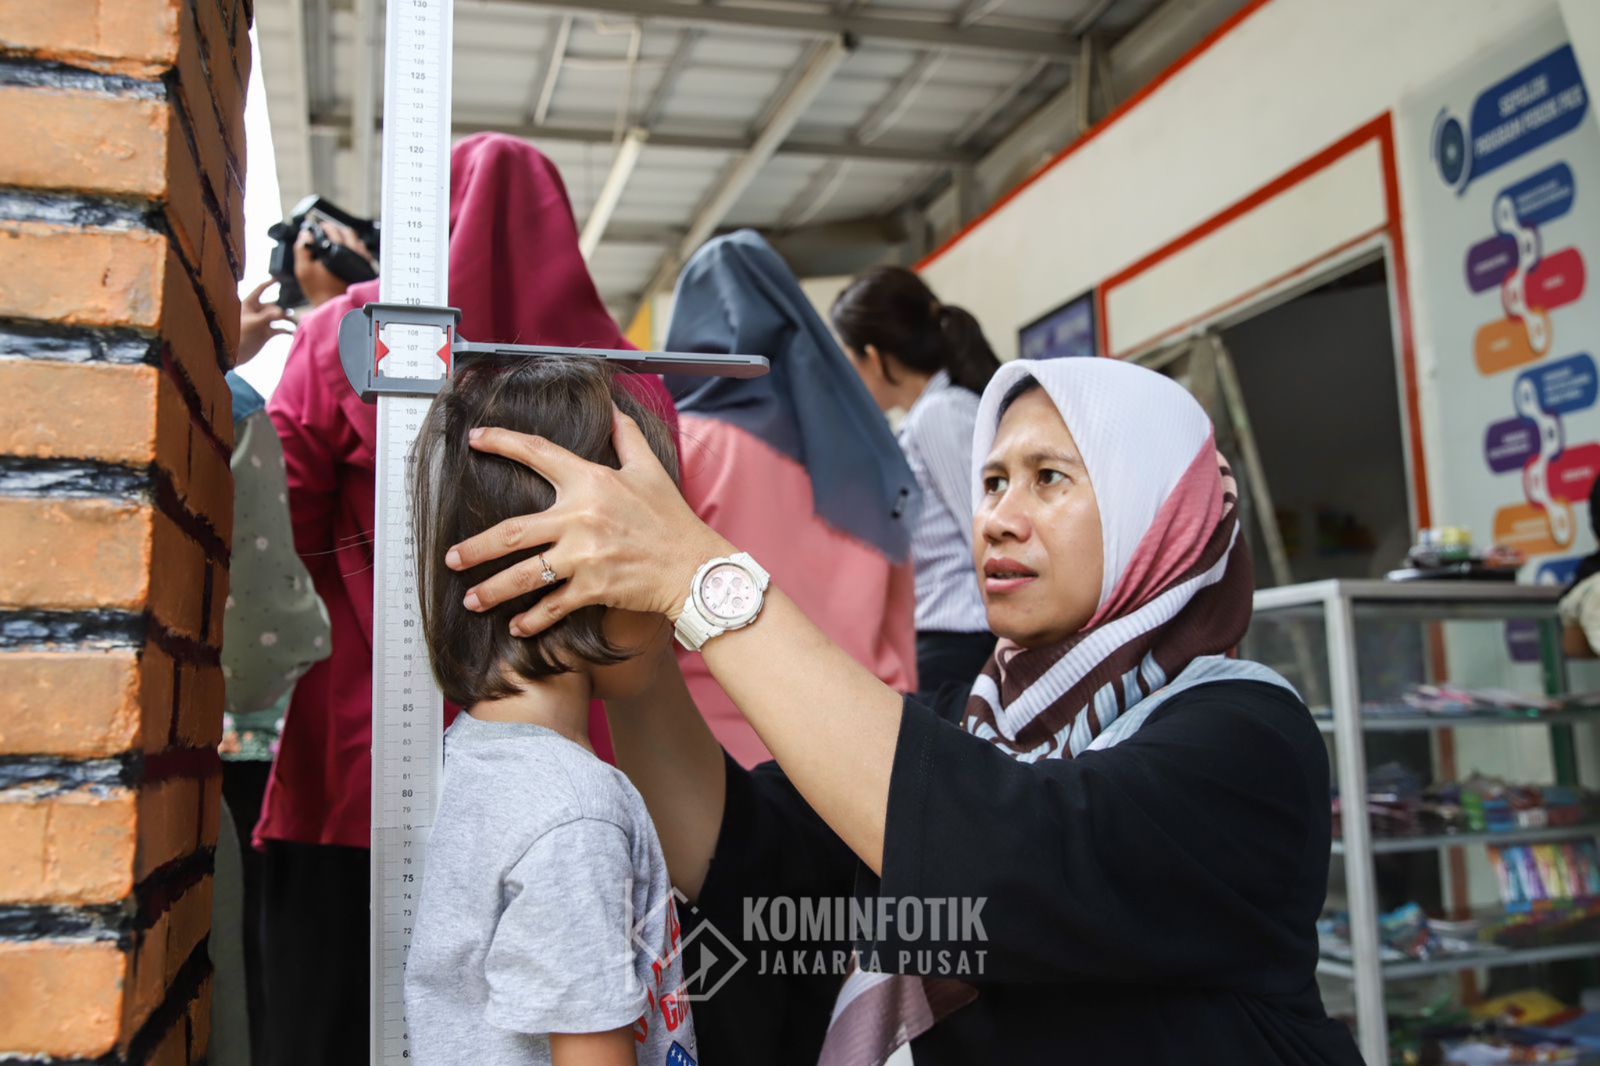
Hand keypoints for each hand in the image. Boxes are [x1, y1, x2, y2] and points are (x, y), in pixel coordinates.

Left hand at [237, 279, 293, 364]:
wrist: (235, 354)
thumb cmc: (238, 336)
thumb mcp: (252, 323)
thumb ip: (267, 317)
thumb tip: (282, 312)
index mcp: (249, 305)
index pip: (260, 290)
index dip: (269, 284)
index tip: (279, 279)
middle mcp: (257, 312)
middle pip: (273, 305)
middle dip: (281, 308)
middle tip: (287, 314)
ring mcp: (263, 322)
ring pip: (278, 317)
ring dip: (287, 319)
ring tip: (295, 322)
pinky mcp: (267, 333)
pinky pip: (280, 328)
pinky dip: (287, 330)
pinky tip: (292, 332)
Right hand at [293, 221, 373, 307]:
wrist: (335, 306)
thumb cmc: (320, 290)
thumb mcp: (303, 270)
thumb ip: (302, 249)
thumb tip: (305, 235)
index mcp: (337, 251)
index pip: (331, 230)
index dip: (322, 227)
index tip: (318, 227)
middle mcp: (352, 253)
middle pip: (345, 232)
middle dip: (334, 230)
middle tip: (325, 232)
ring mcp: (361, 260)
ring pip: (355, 240)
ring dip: (345, 237)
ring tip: (335, 242)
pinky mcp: (365, 268)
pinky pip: (362, 252)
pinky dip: (354, 248)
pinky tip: (345, 252)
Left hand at [447, 408, 732, 636]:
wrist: (695, 566)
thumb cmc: (672, 519)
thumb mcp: (651, 470)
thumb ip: (627, 438)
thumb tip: (614, 408)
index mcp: (592, 481)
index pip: (539, 454)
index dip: (504, 443)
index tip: (476, 440)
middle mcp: (582, 516)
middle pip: (513, 532)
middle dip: (477, 548)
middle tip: (452, 558)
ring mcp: (585, 554)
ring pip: (525, 573)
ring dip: (493, 590)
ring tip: (472, 600)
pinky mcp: (593, 586)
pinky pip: (553, 604)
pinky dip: (533, 619)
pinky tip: (517, 626)